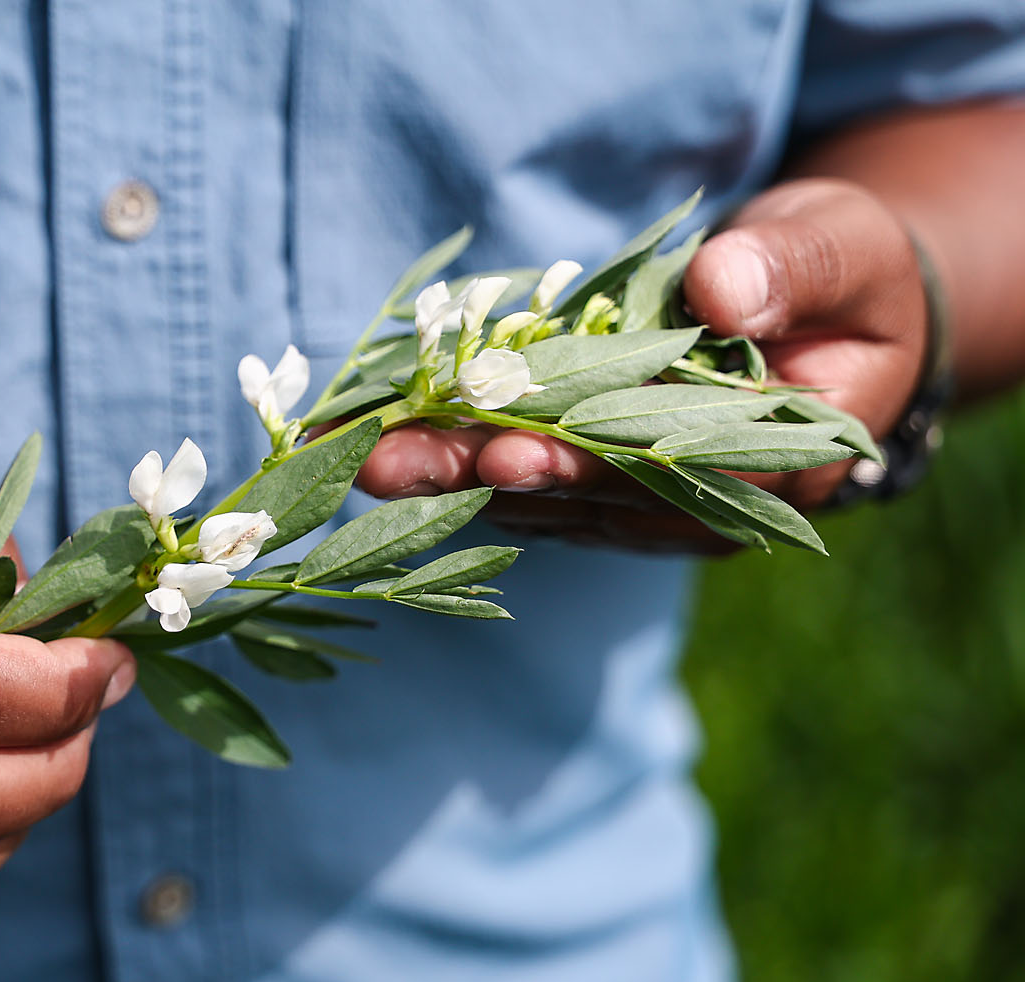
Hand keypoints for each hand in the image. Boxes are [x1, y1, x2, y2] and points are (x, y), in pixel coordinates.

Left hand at [357, 178, 926, 552]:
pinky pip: (521, 476)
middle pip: (576, 499)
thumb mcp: (841, 253)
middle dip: (474, 478)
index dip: (585, 467)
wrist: (830, 308)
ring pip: (532, 498)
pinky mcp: (599, 482)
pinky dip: (452, 454)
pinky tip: (379, 441)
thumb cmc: (846, 277)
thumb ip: (790, 272)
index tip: (505, 453)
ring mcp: (644, 507)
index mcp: (776, 473)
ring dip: (442, 476)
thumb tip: (721, 290)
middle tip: (381, 463)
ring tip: (352, 455)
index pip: (668, 479)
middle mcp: (701, 510)